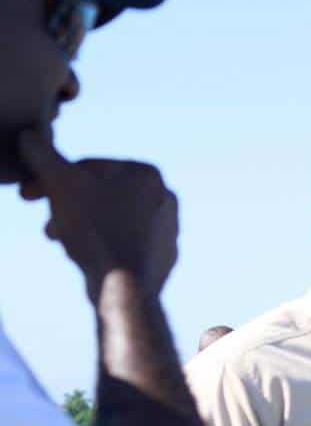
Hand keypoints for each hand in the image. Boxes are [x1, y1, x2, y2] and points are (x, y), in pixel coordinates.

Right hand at [17, 126, 177, 301]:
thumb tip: (30, 137)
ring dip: (76, 224)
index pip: (88, 167)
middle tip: (44, 222)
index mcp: (147, 173)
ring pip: (108, 218)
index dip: (49, 178)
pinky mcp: (162, 256)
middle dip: (64, 205)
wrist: (127, 287)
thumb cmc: (96, 230)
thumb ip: (42, 155)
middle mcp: (165, 198)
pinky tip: (83, 255)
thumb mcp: (60, 183)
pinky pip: (121, 242)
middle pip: (98, 194)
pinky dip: (98, 244)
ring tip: (58, 238)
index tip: (27, 195)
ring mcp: (168, 229)